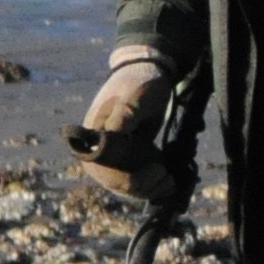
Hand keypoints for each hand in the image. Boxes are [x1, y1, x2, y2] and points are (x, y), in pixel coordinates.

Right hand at [72, 55, 170, 194]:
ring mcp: (112, 156)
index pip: (102, 167)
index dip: (125, 177)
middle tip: (166, 175)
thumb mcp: (137, 96)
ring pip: (124, 186)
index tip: (156, 169)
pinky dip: (151, 185)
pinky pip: (134, 181)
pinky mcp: (126, 159)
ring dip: (148, 188)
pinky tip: (169, 182)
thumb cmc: (141, 83)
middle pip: (112, 182)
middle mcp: (98, 149)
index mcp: (93, 134)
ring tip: (170, 180)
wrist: (148, 75)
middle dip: (140, 185)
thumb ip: (125, 113)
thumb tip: (113, 133)